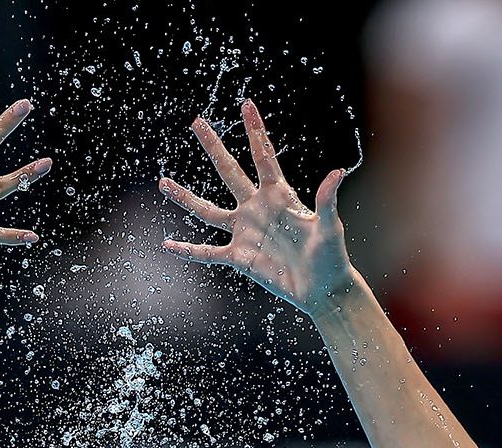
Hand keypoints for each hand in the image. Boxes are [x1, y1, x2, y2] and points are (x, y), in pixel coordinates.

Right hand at [159, 100, 354, 310]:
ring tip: (164, 183)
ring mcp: (245, 232)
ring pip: (208, 211)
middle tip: (197, 123)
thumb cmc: (331, 255)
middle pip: (229, 172)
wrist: (322, 288)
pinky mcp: (239, 258)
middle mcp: (257, 208)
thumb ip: (327, 200)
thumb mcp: (329, 226)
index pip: (264, 156)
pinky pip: (208, 253)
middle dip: (214, 147)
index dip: (255, 131)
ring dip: (186, 198)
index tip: (246, 105)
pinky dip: (188, 250)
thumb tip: (338, 172)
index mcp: (279, 196)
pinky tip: (168, 245)